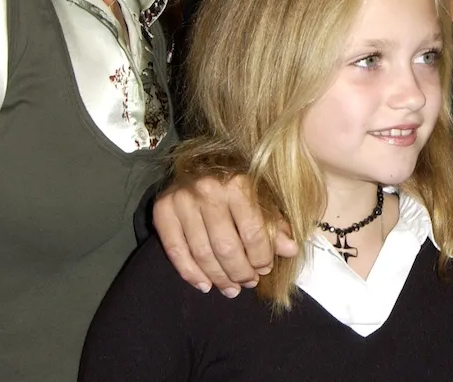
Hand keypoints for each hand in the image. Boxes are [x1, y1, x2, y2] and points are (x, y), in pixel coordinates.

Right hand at [153, 173, 298, 295]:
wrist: (196, 164)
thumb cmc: (233, 182)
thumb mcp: (260, 196)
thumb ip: (274, 223)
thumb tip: (290, 250)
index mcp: (237, 183)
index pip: (253, 233)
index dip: (261, 258)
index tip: (264, 269)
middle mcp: (208, 190)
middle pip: (226, 248)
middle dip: (240, 272)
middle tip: (248, 282)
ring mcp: (182, 200)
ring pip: (202, 253)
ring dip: (218, 277)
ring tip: (230, 288)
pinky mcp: (162, 210)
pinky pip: (176, 251)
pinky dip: (190, 273)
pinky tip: (205, 284)